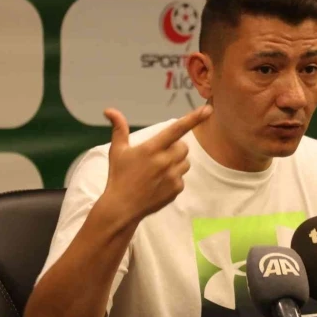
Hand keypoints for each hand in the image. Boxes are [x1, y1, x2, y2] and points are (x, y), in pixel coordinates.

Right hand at [101, 105, 212, 226]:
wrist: (122, 207)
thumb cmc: (119, 176)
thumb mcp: (117, 151)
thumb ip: (119, 128)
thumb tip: (109, 110)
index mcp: (151, 148)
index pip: (176, 129)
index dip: (193, 118)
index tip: (208, 110)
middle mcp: (164, 161)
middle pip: (183, 146)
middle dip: (175, 148)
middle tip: (160, 156)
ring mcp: (172, 176)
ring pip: (185, 162)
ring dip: (176, 163)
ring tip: (158, 171)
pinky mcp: (176, 189)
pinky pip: (182, 178)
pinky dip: (174, 178)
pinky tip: (159, 184)